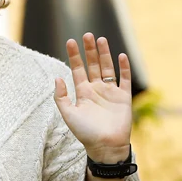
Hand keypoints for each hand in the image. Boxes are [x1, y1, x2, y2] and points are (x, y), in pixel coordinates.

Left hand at [53, 33, 132, 163]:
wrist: (105, 145)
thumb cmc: (85, 132)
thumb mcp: (68, 114)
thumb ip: (61, 97)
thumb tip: (57, 78)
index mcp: (82, 93)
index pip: (77, 70)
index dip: (74, 56)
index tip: (70, 41)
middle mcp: (96, 89)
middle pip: (93, 65)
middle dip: (89, 51)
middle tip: (87, 34)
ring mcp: (110, 92)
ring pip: (108, 68)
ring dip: (105, 54)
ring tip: (100, 39)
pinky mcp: (124, 97)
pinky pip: (124, 79)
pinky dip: (123, 68)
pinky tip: (120, 56)